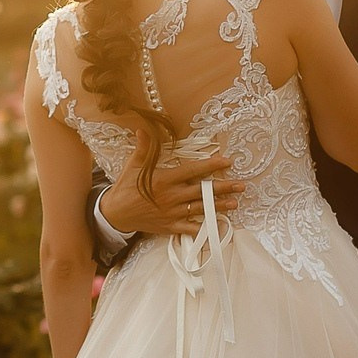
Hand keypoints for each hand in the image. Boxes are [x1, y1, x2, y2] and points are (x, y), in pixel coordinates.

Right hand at [98, 150, 239, 237]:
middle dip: (223, 188)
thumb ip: (144, 149)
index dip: (211, 165)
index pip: (193, 171)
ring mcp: (172, 213)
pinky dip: (203, 228)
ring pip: (200, 209)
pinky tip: (216, 226)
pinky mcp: (170, 226)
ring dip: (218, 206)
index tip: (226, 161)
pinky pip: (190, 228)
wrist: (116, 214)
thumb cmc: (126, 187)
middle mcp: (171, 196)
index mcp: (165, 180)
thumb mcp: (134, 166)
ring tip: (234, 203)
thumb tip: (143, 129)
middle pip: (202, 191)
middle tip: (241, 185)